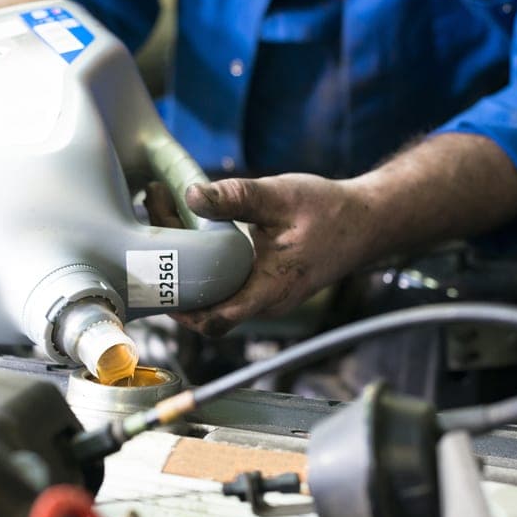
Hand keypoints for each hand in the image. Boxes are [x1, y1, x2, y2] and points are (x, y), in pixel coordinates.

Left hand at [144, 174, 373, 335]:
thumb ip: (236, 197)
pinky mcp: (263, 284)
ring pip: (215, 295)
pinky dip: (203, 262)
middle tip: (150, 225)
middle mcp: (264, 302)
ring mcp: (264, 296)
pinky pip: (225, 284)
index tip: (154, 278)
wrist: (365, 221)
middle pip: (206, 308)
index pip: (215, 322)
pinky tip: (188, 227)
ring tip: (162, 218)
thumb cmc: (329, 211)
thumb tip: (191, 195)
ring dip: (186, 266)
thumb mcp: (280, 197)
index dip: (180, 308)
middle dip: (174, 276)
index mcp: (270, 290)